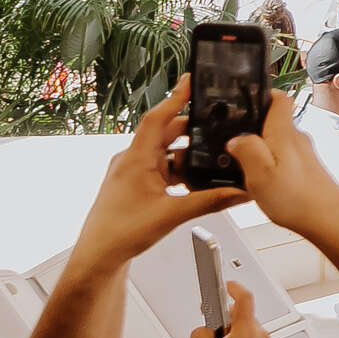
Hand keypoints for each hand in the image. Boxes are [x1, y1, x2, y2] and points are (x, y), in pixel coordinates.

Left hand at [74, 84, 242, 264]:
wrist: (98, 256)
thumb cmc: (120, 233)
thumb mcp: (173, 214)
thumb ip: (211, 200)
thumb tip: (240, 192)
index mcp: (136, 159)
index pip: (157, 118)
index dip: (176, 98)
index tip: (191, 81)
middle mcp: (131, 160)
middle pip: (165, 133)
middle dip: (191, 130)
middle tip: (216, 126)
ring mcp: (131, 172)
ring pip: (163, 152)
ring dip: (186, 155)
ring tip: (208, 161)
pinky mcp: (133, 184)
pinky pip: (159, 168)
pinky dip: (177, 170)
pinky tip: (192, 182)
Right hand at [192, 280, 270, 337]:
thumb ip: (200, 334)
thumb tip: (204, 329)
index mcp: (246, 331)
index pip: (244, 298)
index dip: (234, 287)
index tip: (227, 284)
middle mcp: (259, 336)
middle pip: (242, 315)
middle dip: (224, 319)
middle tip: (210, 326)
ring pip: (244, 329)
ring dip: (230, 334)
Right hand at [221, 93, 338, 239]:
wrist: (329, 221)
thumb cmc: (299, 199)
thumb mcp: (259, 173)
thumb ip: (246, 150)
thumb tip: (235, 138)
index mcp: (285, 134)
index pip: (279, 99)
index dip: (262, 93)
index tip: (244, 97)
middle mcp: (297, 140)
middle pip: (274, 121)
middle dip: (252, 126)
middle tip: (231, 137)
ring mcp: (303, 155)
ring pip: (277, 141)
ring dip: (259, 147)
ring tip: (240, 164)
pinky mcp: (306, 170)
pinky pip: (282, 158)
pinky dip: (268, 164)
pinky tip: (259, 181)